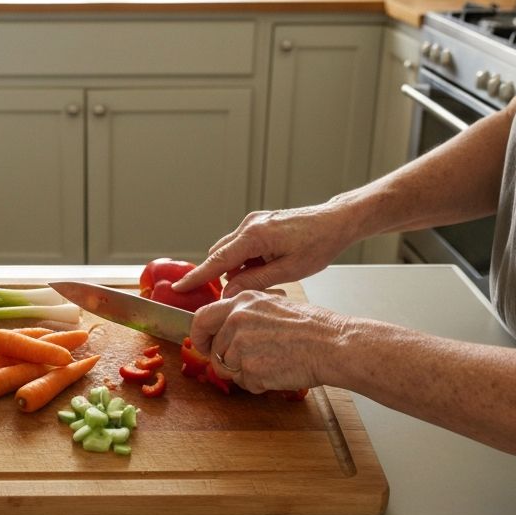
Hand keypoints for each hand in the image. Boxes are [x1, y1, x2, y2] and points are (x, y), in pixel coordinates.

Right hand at [172, 202, 360, 296]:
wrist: (336, 221)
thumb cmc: (319, 244)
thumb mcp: (289, 270)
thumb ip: (255, 282)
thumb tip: (229, 293)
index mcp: (254, 236)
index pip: (217, 260)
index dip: (197, 276)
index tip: (179, 288)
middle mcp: (249, 225)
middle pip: (221, 255)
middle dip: (224, 275)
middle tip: (241, 293)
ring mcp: (254, 222)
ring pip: (232, 251)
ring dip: (239, 268)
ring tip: (268, 276)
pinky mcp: (260, 223)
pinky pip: (243, 245)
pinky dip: (248, 260)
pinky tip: (269, 266)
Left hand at [190, 290, 346, 393]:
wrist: (333, 345)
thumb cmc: (312, 327)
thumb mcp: (273, 304)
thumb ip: (245, 313)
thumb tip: (226, 326)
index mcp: (241, 302)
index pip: (201, 318)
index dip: (199, 336)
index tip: (204, 345)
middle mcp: (236, 321)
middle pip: (214, 350)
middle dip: (225, 361)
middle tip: (243, 364)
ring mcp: (241, 346)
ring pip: (228, 369)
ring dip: (245, 373)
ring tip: (272, 363)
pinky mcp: (251, 369)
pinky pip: (245, 384)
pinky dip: (259, 384)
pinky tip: (278, 372)